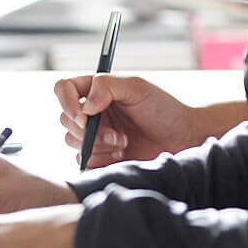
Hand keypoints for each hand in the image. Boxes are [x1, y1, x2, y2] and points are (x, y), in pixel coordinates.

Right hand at [54, 74, 205, 167]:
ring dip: (98, 146)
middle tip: (117, 136)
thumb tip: (84, 105)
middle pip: (65, 119)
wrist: (184, 139)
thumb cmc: (164, 109)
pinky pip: (84, 162)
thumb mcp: (137, 87)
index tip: (83, 117)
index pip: (63, 89)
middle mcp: (91, 112)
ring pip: (72, 141)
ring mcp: (95, 136)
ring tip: (124, 144)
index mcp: (95, 91)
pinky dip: (100, 161)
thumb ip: (107, 86)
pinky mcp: (100, 157)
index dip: (66, 102)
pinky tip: (122, 157)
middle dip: (89, 131)